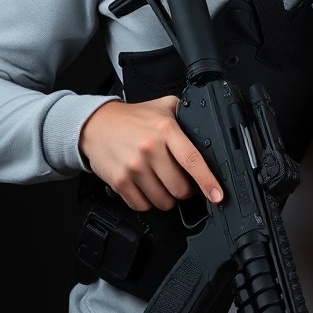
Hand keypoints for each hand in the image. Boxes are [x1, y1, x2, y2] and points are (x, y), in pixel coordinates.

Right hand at [79, 96, 223, 211]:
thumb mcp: (162, 106)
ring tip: (161, 183)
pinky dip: (147, 202)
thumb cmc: (132, 118)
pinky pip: (142, 205)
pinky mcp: (120, 181)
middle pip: (179, 188)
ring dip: (166, 198)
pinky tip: (146, 188)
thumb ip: (185, 112)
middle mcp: (150, 148)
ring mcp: (134, 167)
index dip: (208, 181)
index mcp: (166, 130)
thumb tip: (208, 125)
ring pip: (162, 200)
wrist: (95, 124)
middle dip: (185, 190)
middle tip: (181, 182)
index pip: (192, 160)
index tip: (217, 194)